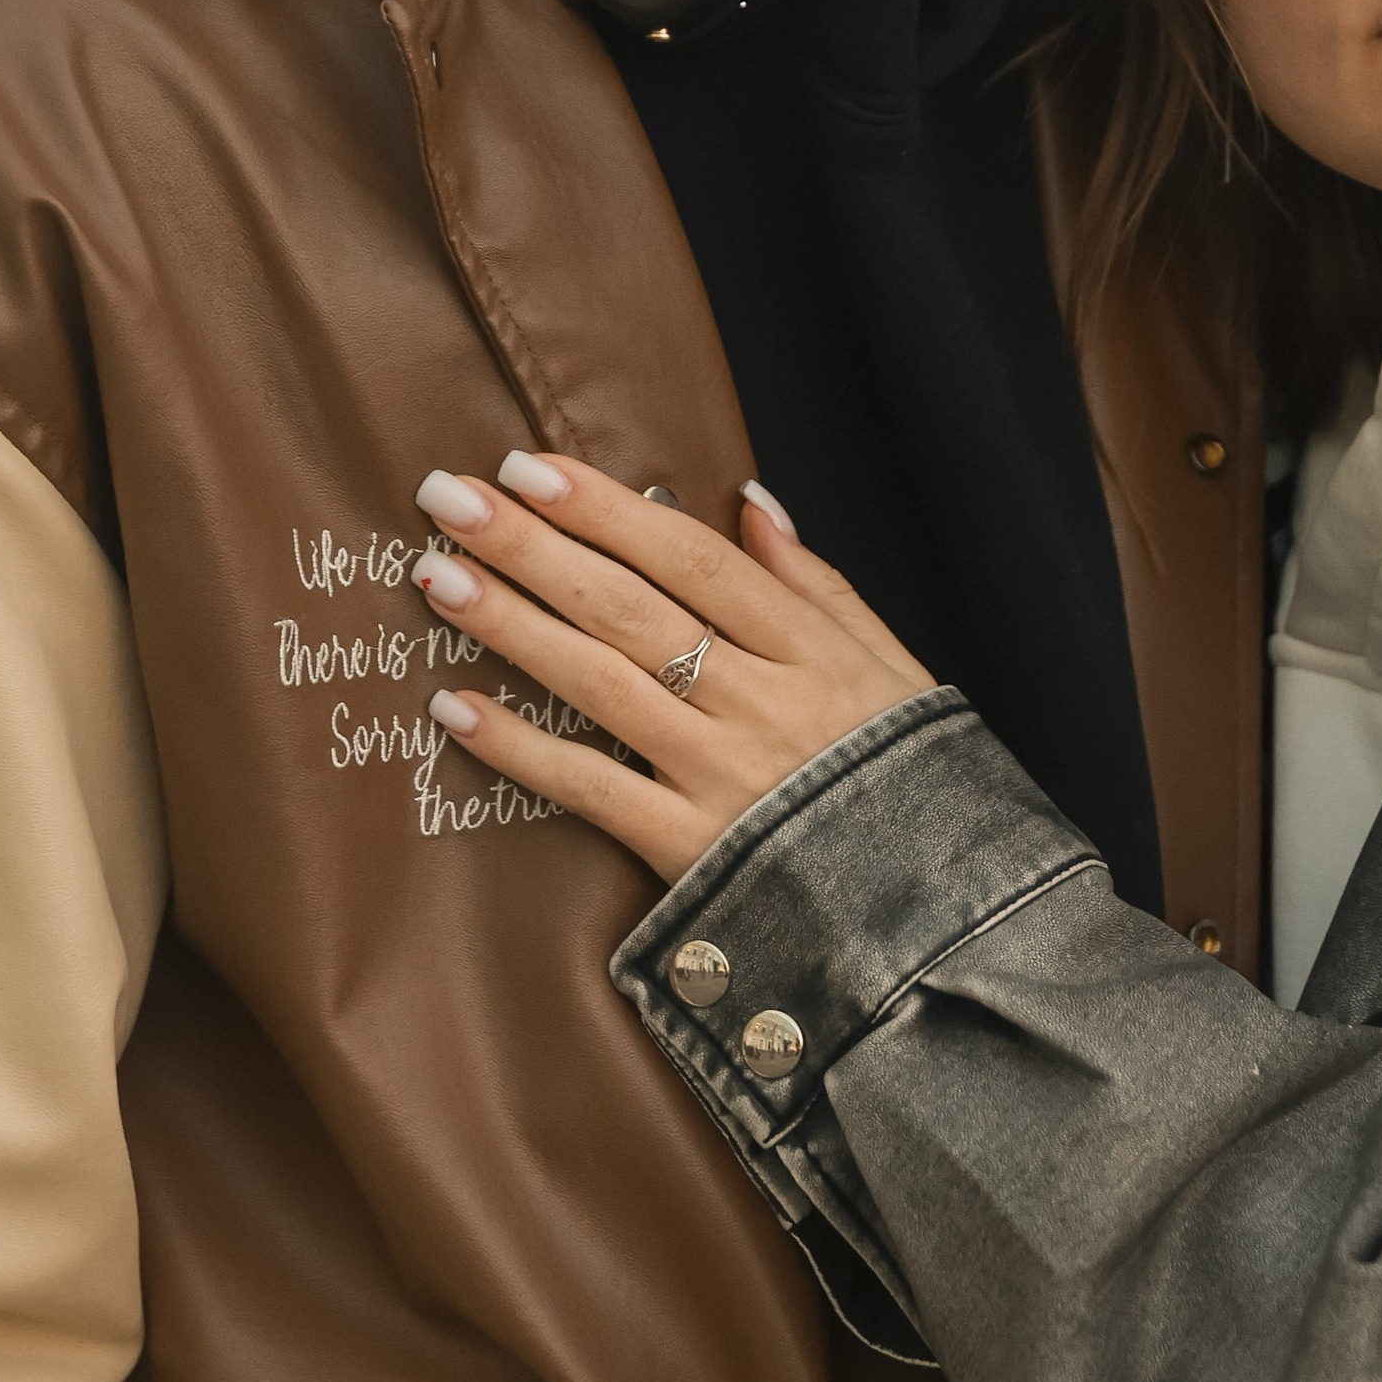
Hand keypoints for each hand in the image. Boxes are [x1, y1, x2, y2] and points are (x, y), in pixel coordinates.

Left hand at [408, 453, 933, 877]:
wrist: (944, 914)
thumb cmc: (910, 776)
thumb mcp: (890, 664)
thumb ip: (817, 582)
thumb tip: (749, 499)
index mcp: (810, 649)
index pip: (691, 559)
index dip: (608, 509)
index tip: (532, 468)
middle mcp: (760, 702)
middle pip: (628, 609)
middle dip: (533, 546)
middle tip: (450, 498)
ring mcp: (721, 778)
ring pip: (599, 685)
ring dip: (511, 626)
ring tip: (436, 578)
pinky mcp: (689, 854)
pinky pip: (591, 792)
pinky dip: (521, 750)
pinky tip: (456, 709)